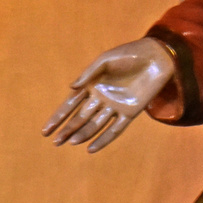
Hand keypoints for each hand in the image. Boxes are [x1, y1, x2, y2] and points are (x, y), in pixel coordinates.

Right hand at [42, 36, 175, 152]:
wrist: (157, 56)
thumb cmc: (129, 54)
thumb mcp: (106, 59)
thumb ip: (89, 73)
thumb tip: (71, 88)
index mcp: (92, 85)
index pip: (70, 105)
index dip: (58, 117)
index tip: (45, 131)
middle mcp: (101, 98)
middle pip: (80, 118)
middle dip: (67, 129)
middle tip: (55, 142)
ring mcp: (115, 106)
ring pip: (95, 125)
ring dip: (83, 134)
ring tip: (70, 142)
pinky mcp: (131, 112)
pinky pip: (115, 130)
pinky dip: (104, 139)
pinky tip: (91, 149)